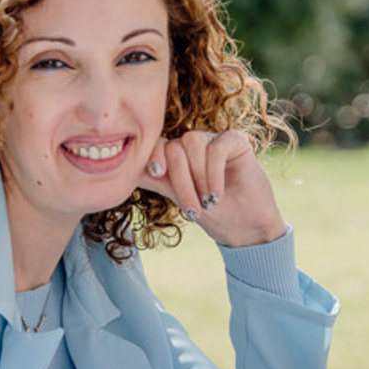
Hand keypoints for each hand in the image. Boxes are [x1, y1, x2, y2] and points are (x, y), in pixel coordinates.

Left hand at [141, 129, 286, 247]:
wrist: (245, 228)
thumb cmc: (213, 215)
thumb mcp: (178, 198)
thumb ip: (155, 181)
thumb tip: (123, 172)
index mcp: (177, 156)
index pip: (157, 145)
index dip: (153, 155)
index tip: (156, 173)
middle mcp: (194, 145)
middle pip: (174, 147)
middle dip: (180, 180)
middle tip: (192, 209)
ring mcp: (214, 140)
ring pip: (192, 142)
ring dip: (198, 176)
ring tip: (209, 201)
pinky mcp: (236, 141)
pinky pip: (216, 148)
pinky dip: (214, 173)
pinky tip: (218, 194)